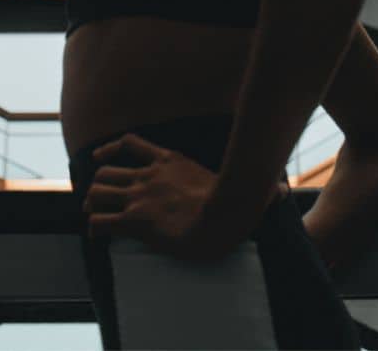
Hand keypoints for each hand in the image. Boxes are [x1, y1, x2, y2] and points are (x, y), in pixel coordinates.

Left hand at [82, 133, 290, 261]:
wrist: (223, 221)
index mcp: (169, 161)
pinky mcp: (136, 219)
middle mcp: (149, 174)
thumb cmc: (234, 207)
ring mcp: (140, 195)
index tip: (101, 158)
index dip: (110, 151)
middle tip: (99, 197)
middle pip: (107, 169)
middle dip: (99, 183)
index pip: (130, 144)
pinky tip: (97, 234)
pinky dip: (95, 226)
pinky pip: (102, 220)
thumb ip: (254, 188)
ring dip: (93, 201)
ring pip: (99, 190)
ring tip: (95, 212)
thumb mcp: (239, 188)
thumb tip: (284, 194)